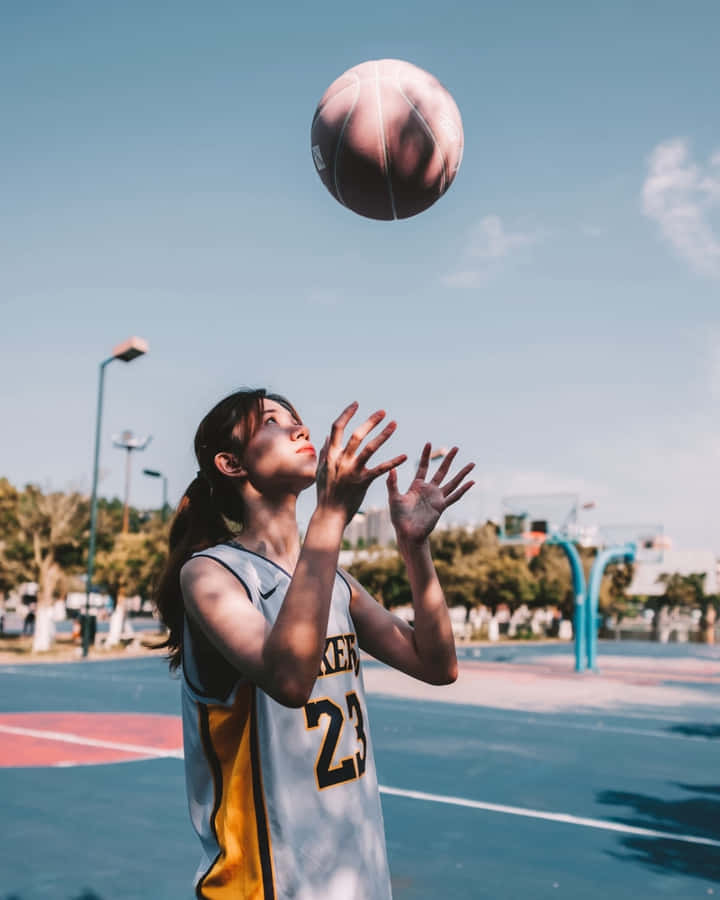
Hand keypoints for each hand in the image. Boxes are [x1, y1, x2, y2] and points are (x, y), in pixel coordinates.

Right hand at [315, 402, 406, 523]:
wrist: (329, 514)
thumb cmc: (325, 493)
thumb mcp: (320, 471)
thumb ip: (324, 453)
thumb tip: (327, 437)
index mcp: (330, 454)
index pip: (337, 428)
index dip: (346, 414)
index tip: (356, 404)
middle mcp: (341, 460)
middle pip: (356, 434)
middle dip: (370, 421)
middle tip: (383, 412)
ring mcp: (352, 470)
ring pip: (370, 448)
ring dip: (383, 434)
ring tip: (394, 424)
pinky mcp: (363, 482)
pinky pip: (381, 470)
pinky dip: (393, 462)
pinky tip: (404, 456)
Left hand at [387, 444, 474, 545]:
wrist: (408, 533)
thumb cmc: (399, 517)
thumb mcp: (394, 498)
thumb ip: (392, 484)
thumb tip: (391, 469)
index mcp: (417, 486)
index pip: (423, 467)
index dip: (426, 455)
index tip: (429, 443)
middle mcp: (429, 490)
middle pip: (441, 471)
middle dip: (449, 459)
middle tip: (456, 448)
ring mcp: (436, 498)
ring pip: (452, 482)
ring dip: (461, 473)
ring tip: (471, 463)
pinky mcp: (441, 506)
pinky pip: (454, 496)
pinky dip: (463, 489)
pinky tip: (472, 482)